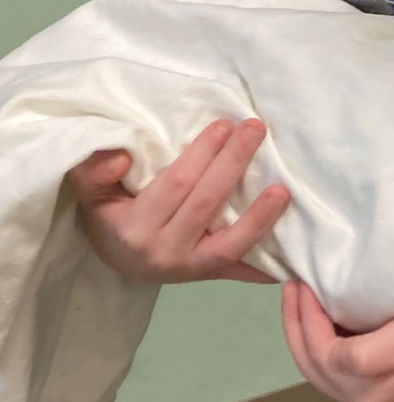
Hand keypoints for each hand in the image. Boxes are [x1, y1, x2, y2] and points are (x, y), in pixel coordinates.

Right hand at [67, 119, 286, 283]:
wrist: (119, 260)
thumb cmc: (112, 215)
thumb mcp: (93, 193)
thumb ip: (95, 172)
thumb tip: (120, 157)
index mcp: (134, 227)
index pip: (176, 184)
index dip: (202, 154)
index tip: (224, 124)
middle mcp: (162, 251)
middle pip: (206, 204)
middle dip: (234, 163)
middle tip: (256, 128)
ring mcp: (189, 269)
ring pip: (230, 244)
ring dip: (260, 217)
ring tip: (284, 189)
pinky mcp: (209, 276)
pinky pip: (240, 273)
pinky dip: (266, 267)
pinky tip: (292, 257)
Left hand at [282, 285, 393, 401]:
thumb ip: (363, 353)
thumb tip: (329, 350)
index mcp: (371, 394)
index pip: (322, 354)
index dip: (306, 317)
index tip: (306, 279)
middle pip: (312, 367)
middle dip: (295, 325)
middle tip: (292, 283)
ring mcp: (368, 401)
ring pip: (318, 370)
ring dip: (303, 333)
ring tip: (300, 296)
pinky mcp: (375, 390)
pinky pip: (333, 369)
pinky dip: (318, 342)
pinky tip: (320, 315)